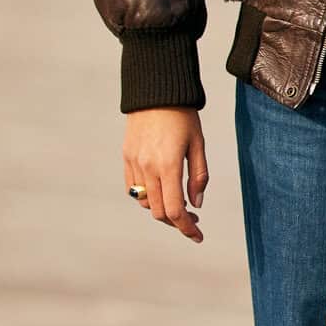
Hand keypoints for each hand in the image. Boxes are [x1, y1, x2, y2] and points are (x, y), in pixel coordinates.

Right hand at [123, 108, 207, 244]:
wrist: (156, 90)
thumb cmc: (183, 116)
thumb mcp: (198, 144)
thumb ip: (198, 176)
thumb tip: (196, 204)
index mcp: (168, 165)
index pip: (175, 211)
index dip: (187, 228)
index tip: (198, 235)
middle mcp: (147, 167)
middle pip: (158, 212)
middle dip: (176, 222)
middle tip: (193, 219)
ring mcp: (134, 163)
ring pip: (144, 202)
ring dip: (161, 209)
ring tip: (178, 203)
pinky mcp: (126, 157)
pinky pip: (133, 188)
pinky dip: (147, 196)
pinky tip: (161, 190)